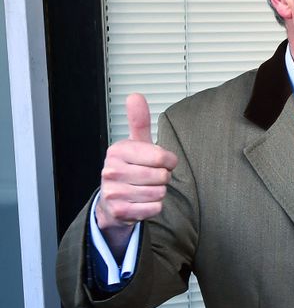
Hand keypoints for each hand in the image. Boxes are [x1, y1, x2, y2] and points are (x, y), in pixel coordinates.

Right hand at [95, 93, 177, 253]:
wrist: (113, 201)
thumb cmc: (131, 169)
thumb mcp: (135, 144)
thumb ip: (139, 122)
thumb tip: (135, 96)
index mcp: (117, 151)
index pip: (160, 157)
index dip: (169, 161)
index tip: (163, 162)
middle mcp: (111, 170)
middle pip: (161, 176)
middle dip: (163, 178)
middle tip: (152, 178)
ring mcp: (113, 192)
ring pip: (158, 193)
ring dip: (159, 193)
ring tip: (146, 189)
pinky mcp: (119, 212)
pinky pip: (154, 208)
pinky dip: (154, 207)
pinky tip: (142, 203)